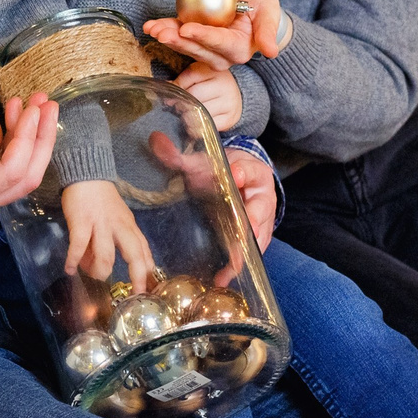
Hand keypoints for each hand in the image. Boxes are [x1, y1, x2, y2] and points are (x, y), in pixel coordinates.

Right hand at [0, 93, 55, 216]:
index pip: (11, 171)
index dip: (27, 139)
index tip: (31, 108)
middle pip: (27, 177)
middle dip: (42, 139)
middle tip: (46, 103)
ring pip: (23, 173)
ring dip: (35, 139)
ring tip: (36, 103)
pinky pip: (10, 167)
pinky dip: (19, 141)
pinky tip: (16, 115)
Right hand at [61, 179, 155, 287]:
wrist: (87, 175)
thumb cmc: (103, 199)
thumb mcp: (119, 218)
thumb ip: (116, 241)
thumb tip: (106, 267)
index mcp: (130, 226)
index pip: (144, 250)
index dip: (148, 271)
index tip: (148, 289)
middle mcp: (120, 227)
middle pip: (134, 254)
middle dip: (137, 277)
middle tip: (134, 294)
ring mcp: (101, 224)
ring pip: (106, 255)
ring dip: (98, 271)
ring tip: (90, 273)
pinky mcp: (82, 222)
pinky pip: (79, 246)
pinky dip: (73, 260)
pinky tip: (69, 269)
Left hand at [142, 0, 282, 67]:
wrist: (254, 7)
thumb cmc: (264, 7)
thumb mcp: (270, 13)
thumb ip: (268, 31)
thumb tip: (271, 52)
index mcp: (239, 49)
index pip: (220, 43)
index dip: (203, 36)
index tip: (187, 29)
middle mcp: (222, 55)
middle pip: (198, 49)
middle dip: (179, 41)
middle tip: (162, 32)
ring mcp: (207, 50)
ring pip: (185, 46)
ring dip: (168, 38)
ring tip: (152, 29)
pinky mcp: (196, 41)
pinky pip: (180, 37)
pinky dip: (165, 30)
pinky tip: (150, 26)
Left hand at [146, 130, 277, 267]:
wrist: (239, 178)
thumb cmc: (222, 170)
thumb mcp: (203, 161)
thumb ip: (179, 155)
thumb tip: (154, 140)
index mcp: (253, 171)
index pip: (250, 170)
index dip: (243, 173)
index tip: (234, 175)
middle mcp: (262, 196)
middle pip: (260, 209)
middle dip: (250, 223)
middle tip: (242, 234)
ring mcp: (262, 218)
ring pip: (259, 235)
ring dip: (246, 252)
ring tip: (231, 268)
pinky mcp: (255, 236)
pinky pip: (251, 251)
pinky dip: (240, 263)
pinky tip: (225, 277)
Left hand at [175, 62, 243, 131]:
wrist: (234, 95)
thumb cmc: (211, 84)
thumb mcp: (198, 76)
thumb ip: (182, 81)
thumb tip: (165, 90)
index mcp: (214, 70)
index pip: (191, 76)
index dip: (177, 87)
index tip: (168, 97)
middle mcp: (225, 85)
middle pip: (195, 95)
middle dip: (182, 103)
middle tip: (177, 108)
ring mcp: (229, 102)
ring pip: (201, 111)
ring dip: (188, 117)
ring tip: (184, 117)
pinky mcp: (230, 118)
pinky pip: (209, 125)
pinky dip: (198, 127)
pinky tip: (193, 125)